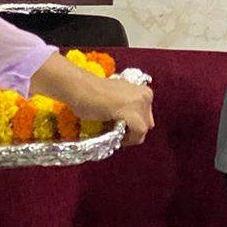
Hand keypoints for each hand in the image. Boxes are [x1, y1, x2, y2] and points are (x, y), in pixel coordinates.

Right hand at [29, 53, 155, 145]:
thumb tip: (129, 126)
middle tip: (116, 132)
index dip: (133, 125)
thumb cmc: (92, 93)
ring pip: (143, 130)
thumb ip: (127, 108)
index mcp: (144, 91)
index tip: (120, 128)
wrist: (80, 87)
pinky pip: (138, 133)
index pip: (146, 116)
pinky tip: (115, 137)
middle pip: (147, 123)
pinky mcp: (131, 112)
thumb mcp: (118, 99)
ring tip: (114, 134)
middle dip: (133, 130)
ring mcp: (140, 103)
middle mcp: (145, 95)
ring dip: (130, 136)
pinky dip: (128, 139)